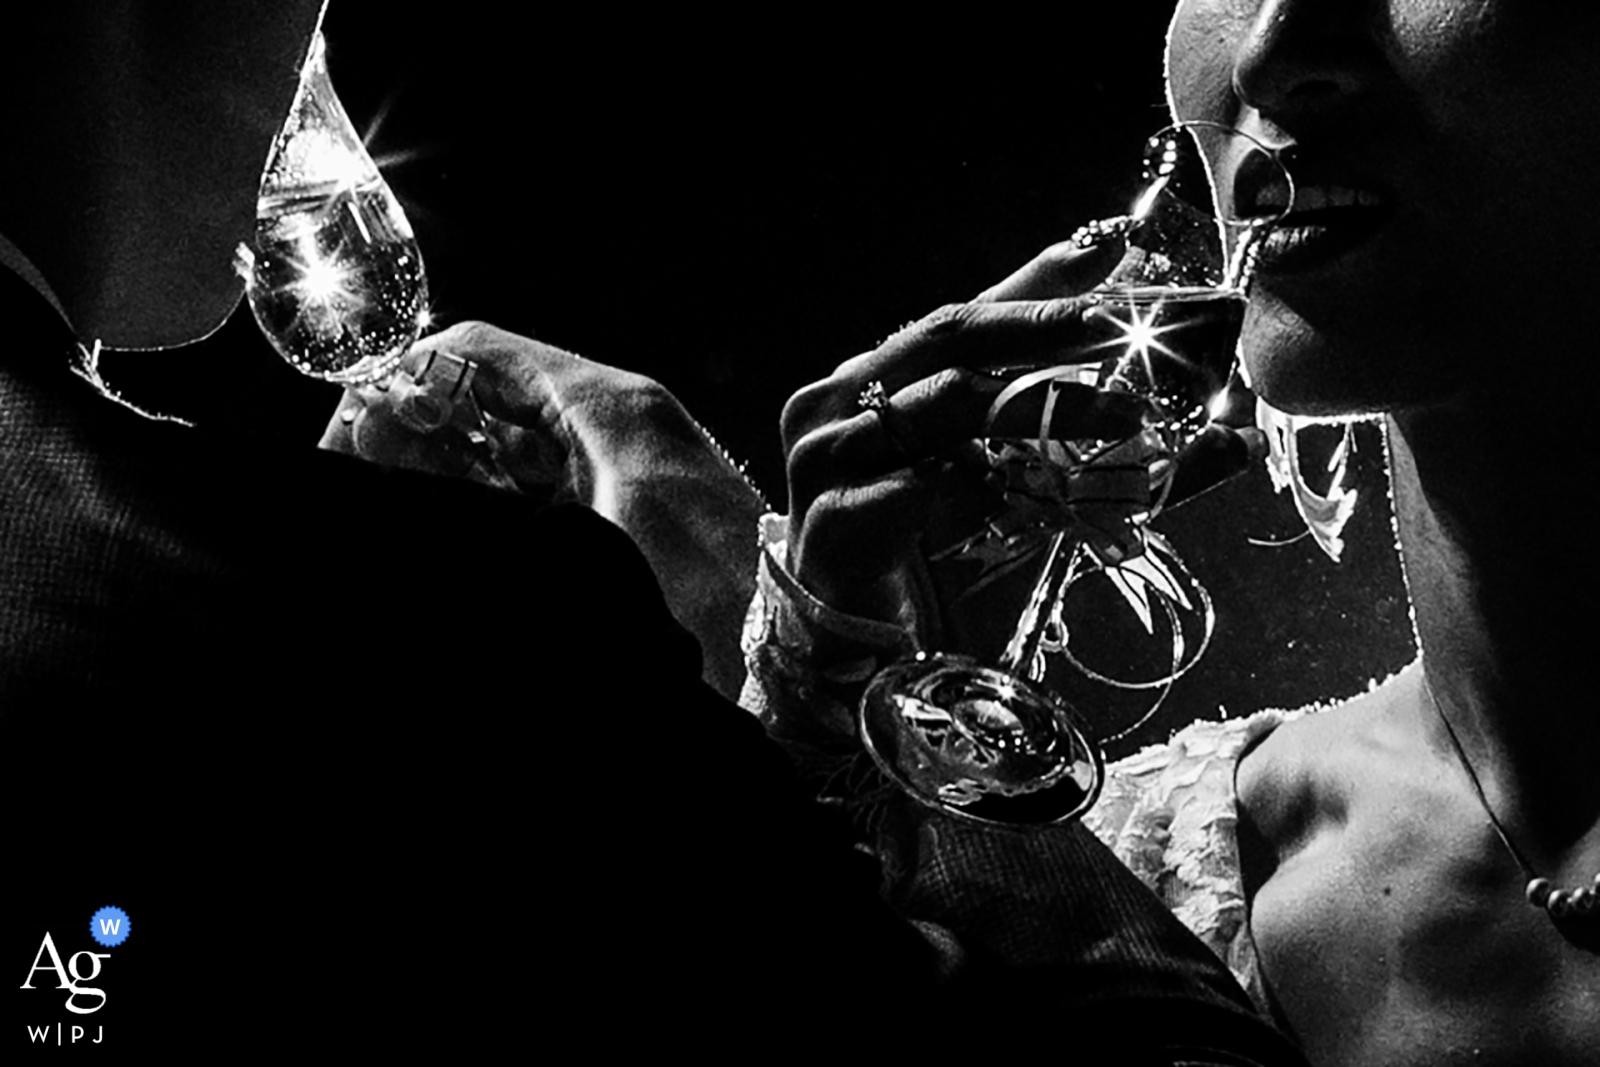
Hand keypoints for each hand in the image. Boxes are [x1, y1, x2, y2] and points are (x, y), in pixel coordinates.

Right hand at [320, 321, 766, 700]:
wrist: (811, 651)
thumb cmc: (714, 607)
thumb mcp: (585, 560)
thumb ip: (490, 514)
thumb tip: (410, 489)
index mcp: (609, 406)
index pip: (473, 351)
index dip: (397, 387)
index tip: (350, 444)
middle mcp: (622, 418)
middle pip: (489, 394)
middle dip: (415, 433)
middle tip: (363, 481)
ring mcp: (634, 461)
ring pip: (517, 441)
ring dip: (453, 469)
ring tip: (402, 503)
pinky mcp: (642, 508)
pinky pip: (550, 481)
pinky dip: (501, 496)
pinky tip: (471, 523)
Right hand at [781, 236, 1261, 635]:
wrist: (853, 653)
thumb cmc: (933, 565)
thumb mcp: (1026, 506)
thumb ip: (1115, 468)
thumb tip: (1232, 440)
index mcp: (888, 381)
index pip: (975, 312)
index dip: (1044, 278)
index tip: (1119, 248)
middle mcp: (849, 402)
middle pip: (958, 336)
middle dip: (1054, 321)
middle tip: (1138, 317)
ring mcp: (830, 458)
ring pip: (943, 407)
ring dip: (1039, 405)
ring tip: (1127, 418)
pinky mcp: (827, 524)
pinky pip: (902, 494)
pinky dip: (961, 492)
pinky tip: (1005, 496)